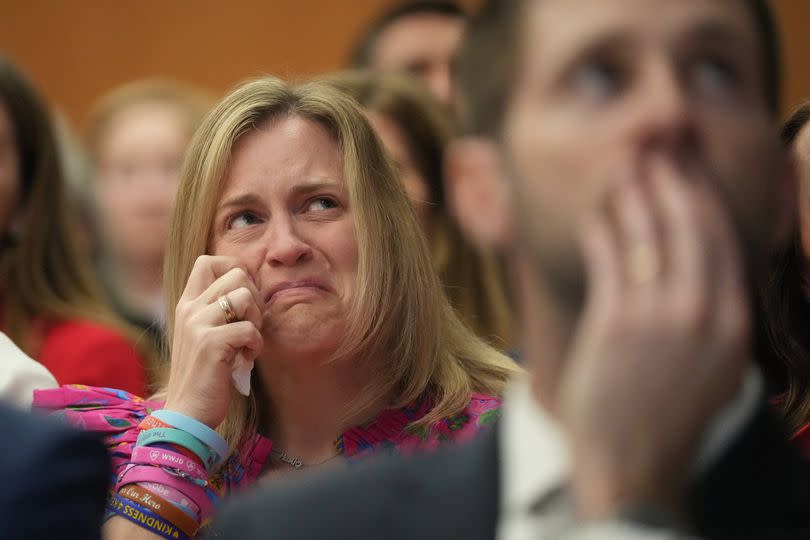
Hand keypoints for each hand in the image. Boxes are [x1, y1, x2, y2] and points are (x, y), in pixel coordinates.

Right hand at [164, 256, 263, 427]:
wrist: (187, 413)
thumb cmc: (205, 375)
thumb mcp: (206, 335)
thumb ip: (219, 312)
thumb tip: (251, 289)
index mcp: (187, 304)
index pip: (208, 261)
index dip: (235, 270)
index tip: (243, 299)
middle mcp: (189, 309)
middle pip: (235, 273)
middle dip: (254, 296)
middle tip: (250, 323)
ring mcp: (197, 325)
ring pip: (244, 295)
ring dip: (256, 320)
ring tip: (248, 342)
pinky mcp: (210, 344)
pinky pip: (249, 328)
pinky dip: (256, 344)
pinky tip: (246, 359)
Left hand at [559, 157, 749, 519]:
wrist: (632, 463)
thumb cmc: (669, 418)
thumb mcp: (716, 371)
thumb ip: (715, 320)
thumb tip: (705, 271)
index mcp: (733, 324)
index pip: (722, 242)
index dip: (704, 197)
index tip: (690, 170)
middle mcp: (703, 314)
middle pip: (691, 227)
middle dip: (674, 180)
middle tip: (659, 150)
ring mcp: (658, 317)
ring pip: (650, 235)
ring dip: (636, 194)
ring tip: (626, 167)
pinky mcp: (615, 324)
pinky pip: (610, 260)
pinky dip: (602, 231)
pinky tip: (594, 214)